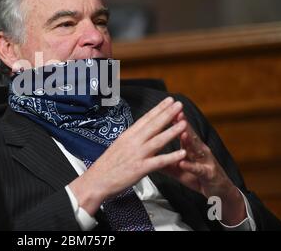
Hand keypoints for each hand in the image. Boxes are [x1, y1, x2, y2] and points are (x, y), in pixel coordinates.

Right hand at [69, 97, 186, 215]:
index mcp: (127, 135)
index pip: (145, 119)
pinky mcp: (140, 169)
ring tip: (184, 122)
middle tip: (179, 104)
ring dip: (172, 131)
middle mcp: (133, 142)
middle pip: (153, 125)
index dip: (158, 109)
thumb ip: (130, 139)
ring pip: (158, 140)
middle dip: (168, 114)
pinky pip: (159, 162)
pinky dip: (171, 157)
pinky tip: (182, 153)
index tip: (168, 101)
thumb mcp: (118, 145)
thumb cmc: (106, 165)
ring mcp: (137, 155)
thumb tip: (139, 132)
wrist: (96, 180)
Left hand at [162, 111, 245, 224]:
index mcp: (191, 147)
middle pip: (190, 135)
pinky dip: (190, 166)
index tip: (166, 109)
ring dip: (190, 141)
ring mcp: (206, 161)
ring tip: (182, 133)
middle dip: (183, 124)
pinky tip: (182, 162)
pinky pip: (199, 169)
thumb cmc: (196, 176)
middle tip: (176, 112)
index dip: (174, 120)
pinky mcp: (209, 174)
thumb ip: (165, 160)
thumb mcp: (178, 168)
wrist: (218, 192)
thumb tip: (149, 154)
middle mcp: (200, 150)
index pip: (182, 130)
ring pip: (197, 149)